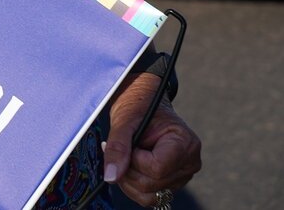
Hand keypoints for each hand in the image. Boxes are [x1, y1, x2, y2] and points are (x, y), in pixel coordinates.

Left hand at [103, 71, 201, 205]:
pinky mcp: (173, 181)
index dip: (135, 160)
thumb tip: (111, 177)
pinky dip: (134, 187)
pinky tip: (128, 167)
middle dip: (129, 170)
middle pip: (153, 184)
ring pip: (152, 196)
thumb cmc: (137, 107)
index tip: (129, 144)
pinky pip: (152, 197)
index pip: (157, 168)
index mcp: (185, 143)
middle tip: (122, 149)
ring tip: (125, 158)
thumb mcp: (124, 121)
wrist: (144, 103)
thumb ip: (118, 148)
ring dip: (130, 181)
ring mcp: (183, 174)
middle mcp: (190, 162)